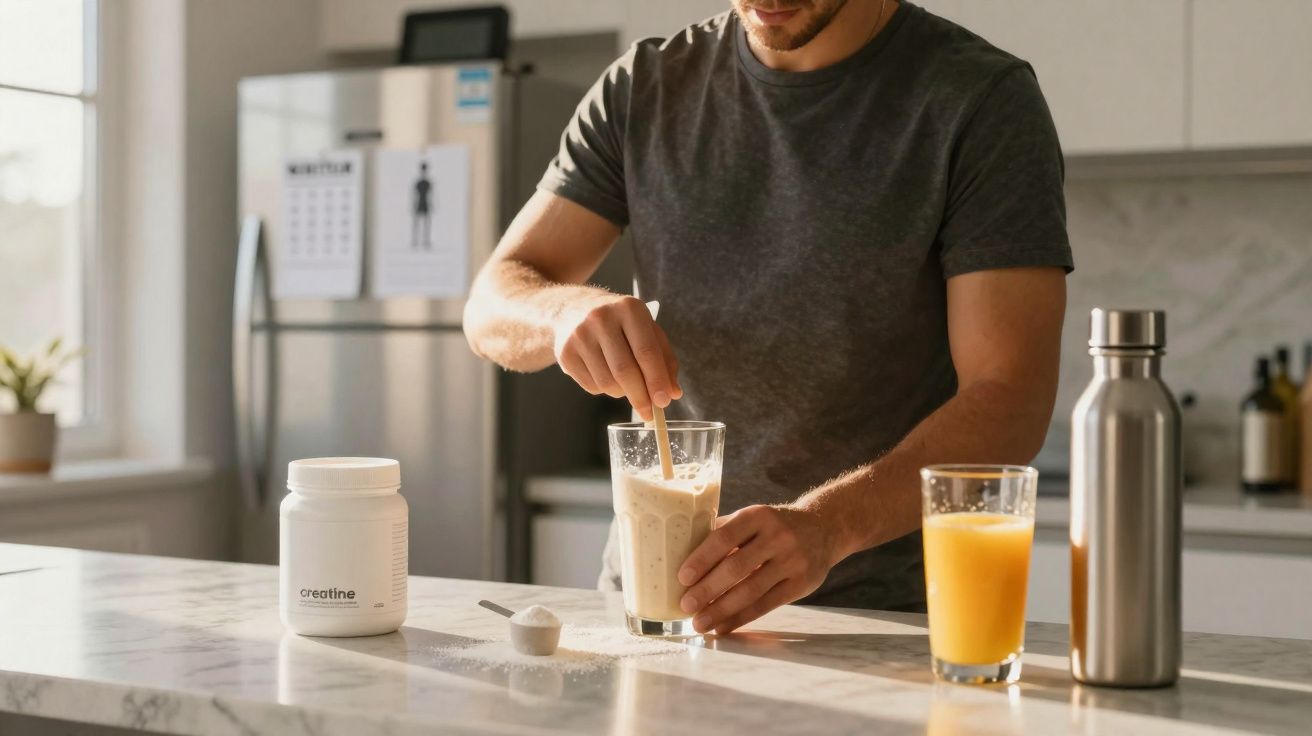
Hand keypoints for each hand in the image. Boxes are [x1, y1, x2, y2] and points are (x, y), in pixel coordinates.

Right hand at [552, 295, 680, 420]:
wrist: (574, 310)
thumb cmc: (620, 324)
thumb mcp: (646, 330)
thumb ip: (664, 360)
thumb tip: (673, 393)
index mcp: (629, 309)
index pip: (646, 352)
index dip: (657, 380)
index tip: (664, 402)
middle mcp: (602, 318)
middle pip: (625, 371)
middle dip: (641, 397)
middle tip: (649, 412)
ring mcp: (579, 335)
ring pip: (607, 383)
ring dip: (623, 393)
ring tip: (626, 385)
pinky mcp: (565, 353)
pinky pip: (591, 387)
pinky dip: (605, 390)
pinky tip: (606, 375)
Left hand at [677, 505, 840, 634]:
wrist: (824, 528)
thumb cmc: (774, 526)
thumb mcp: (752, 519)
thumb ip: (724, 533)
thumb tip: (680, 556)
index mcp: (758, 516)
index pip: (724, 538)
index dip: (702, 559)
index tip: (682, 578)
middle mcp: (777, 536)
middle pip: (736, 567)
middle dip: (707, 589)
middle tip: (685, 606)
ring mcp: (792, 561)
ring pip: (751, 591)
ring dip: (721, 610)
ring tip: (700, 623)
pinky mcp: (801, 583)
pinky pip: (766, 605)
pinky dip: (741, 618)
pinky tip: (722, 627)